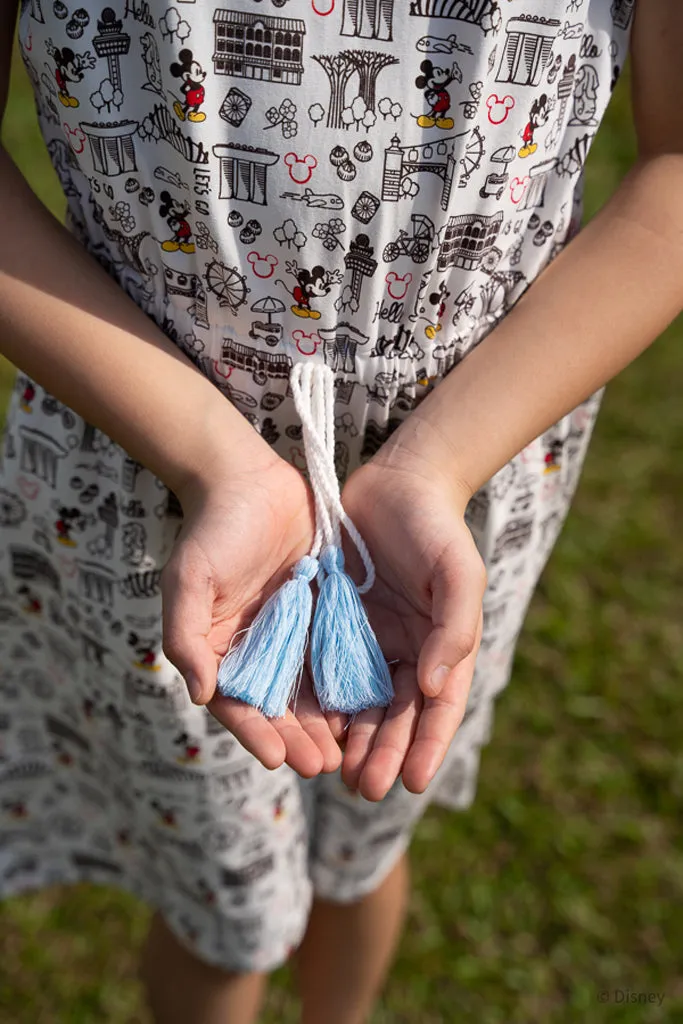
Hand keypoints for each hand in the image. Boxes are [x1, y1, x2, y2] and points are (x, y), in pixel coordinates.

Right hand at [161, 452, 342, 778]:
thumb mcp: (188, 580)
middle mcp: (257, 648)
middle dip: (299, 738)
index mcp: (221, 649)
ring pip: (312, 688)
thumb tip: (201, 696)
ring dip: (327, 721)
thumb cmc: (212, 530)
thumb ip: (187, 637)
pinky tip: (370, 704)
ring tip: (350, 750)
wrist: (248, 478)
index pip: (238, 704)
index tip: (277, 760)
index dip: (255, 734)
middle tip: (325, 766)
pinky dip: (349, 681)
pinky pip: (337, 653)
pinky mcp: (323, 611)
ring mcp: (292, 632)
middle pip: (278, 706)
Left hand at [338, 455, 485, 801]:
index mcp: (442, 648)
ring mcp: (369, 641)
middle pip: (395, 716)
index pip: (438, 709)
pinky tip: (306, 725)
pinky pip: (326, 669)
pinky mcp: (335, 624)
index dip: (427, 747)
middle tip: (365, 788)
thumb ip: (454, 629)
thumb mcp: (457, 573)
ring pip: (359, 702)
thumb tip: (434, 689)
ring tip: (335, 771)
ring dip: (350, 739)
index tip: (410, 783)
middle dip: (383, 754)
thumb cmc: (435, 527)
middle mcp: (407, 653)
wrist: (396, 481)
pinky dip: (320, 700)